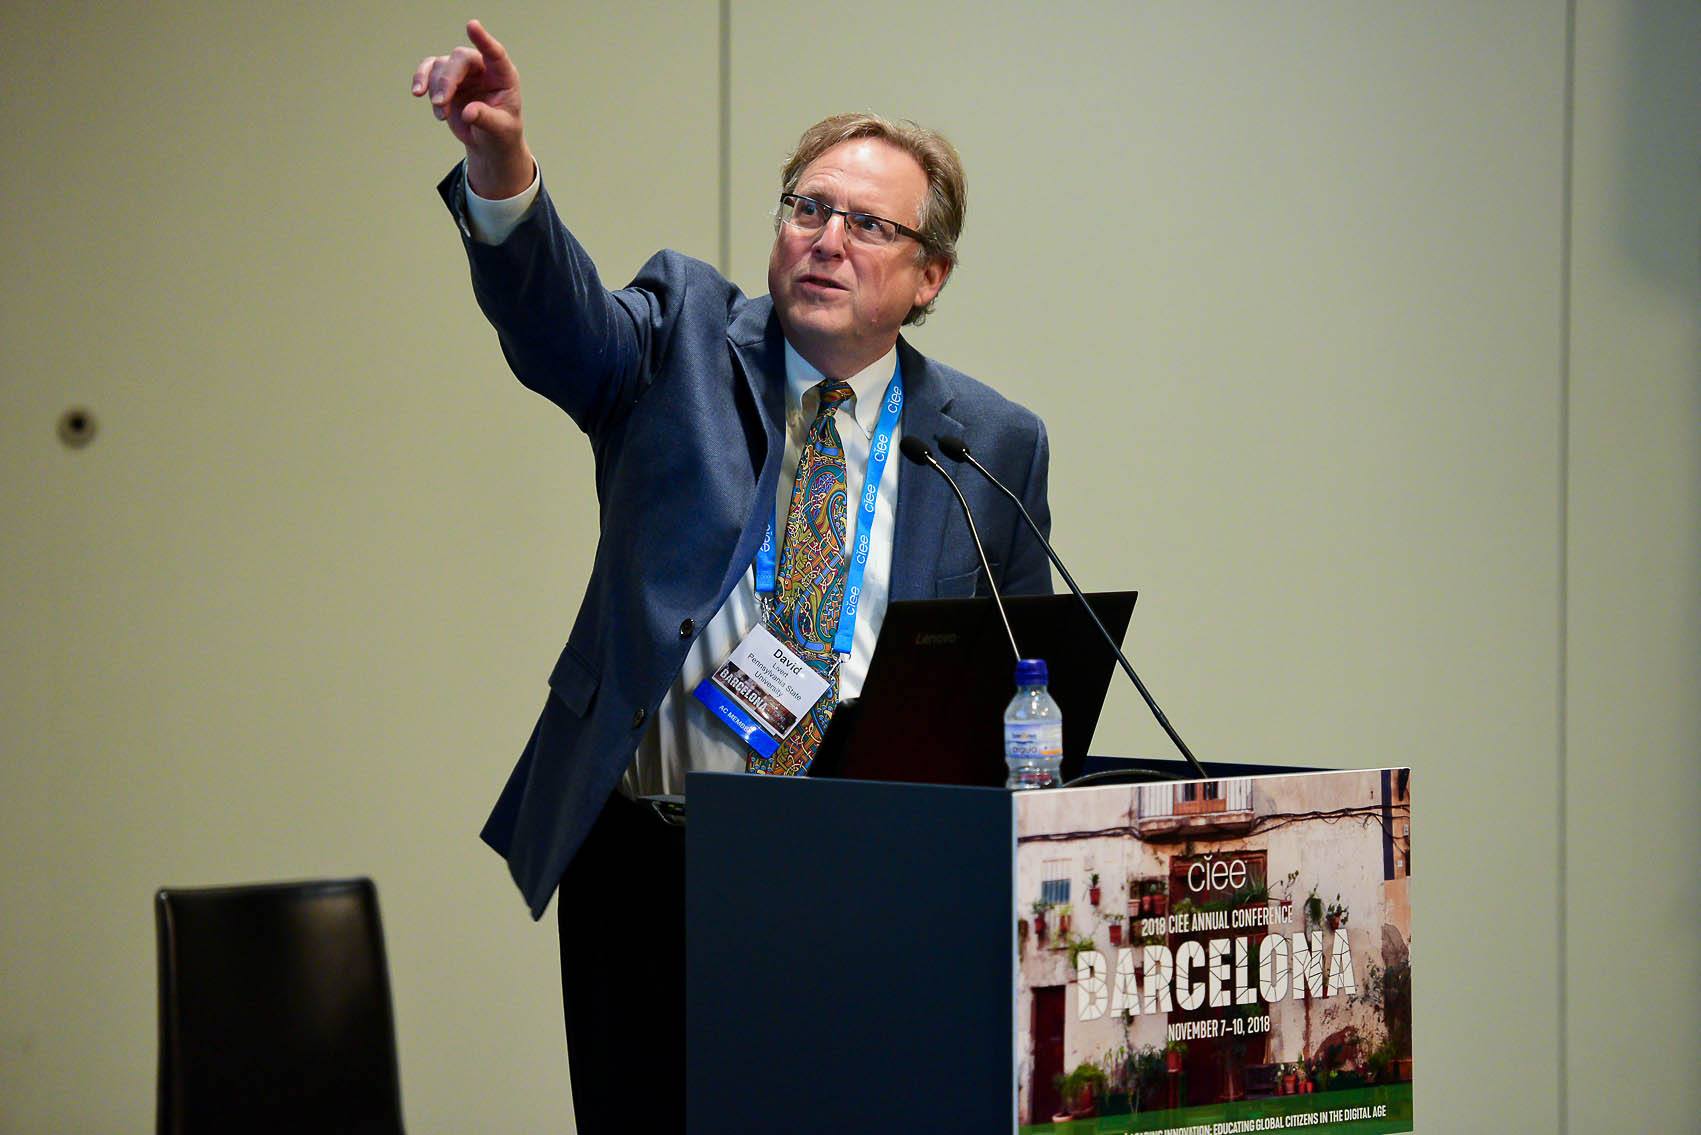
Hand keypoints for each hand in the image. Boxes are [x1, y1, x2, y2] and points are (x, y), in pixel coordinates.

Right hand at [412, 20, 534, 198]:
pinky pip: (428, 70)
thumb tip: (468, 113)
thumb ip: (486, 119)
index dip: (483, 40)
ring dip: (436, 90)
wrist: (488, 141)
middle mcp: (482, 68)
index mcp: (502, 76)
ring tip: (441, 114)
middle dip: (447, 80)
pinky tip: (418, 93)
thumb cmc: (502, 132)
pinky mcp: (445, 80)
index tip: (472, 26)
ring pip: (441, 66)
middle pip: (459, 59)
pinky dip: (421, 80)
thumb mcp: (501, 129)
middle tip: (440, 102)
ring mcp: (462, 72)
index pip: (495, 53)